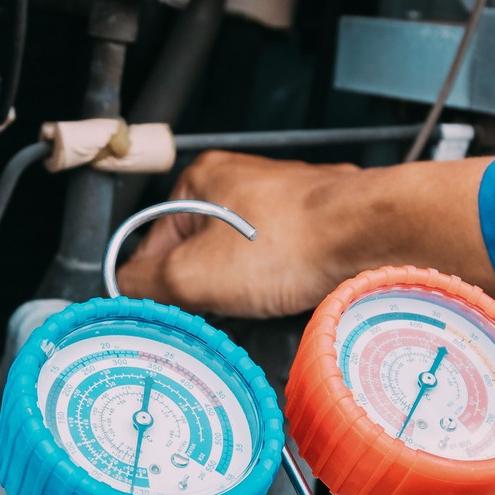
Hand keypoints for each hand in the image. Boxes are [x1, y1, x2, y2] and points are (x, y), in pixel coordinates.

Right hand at [119, 150, 494, 319]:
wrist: (371, 236)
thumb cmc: (294, 239)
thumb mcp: (194, 273)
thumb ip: (146, 284)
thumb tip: (123, 292)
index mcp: (202, 181)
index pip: (154, 240)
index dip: (156, 283)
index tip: (165, 311)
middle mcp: (243, 185)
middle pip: (200, 253)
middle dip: (205, 290)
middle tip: (216, 313)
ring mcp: (284, 205)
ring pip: (244, 264)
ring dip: (245, 293)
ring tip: (258, 305)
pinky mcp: (317, 230)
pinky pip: (282, 268)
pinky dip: (280, 289)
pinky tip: (287, 300)